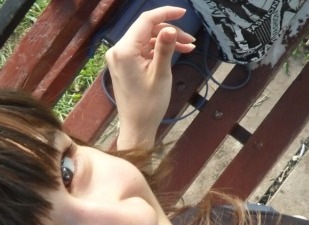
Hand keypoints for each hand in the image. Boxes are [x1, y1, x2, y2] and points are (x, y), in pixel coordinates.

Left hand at [105, 6, 195, 148]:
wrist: (137, 127)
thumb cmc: (148, 106)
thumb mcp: (160, 75)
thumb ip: (164, 49)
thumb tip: (170, 28)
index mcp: (124, 51)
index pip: (145, 21)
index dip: (165, 13)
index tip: (184, 13)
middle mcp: (118, 51)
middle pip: (146, 29)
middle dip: (169, 31)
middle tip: (190, 40)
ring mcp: (119, 58)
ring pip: (146, 39)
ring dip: (166, 41)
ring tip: (188, 48)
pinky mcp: (123, 64)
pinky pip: (142, 50)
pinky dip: (158, 50)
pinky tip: (176, 53)